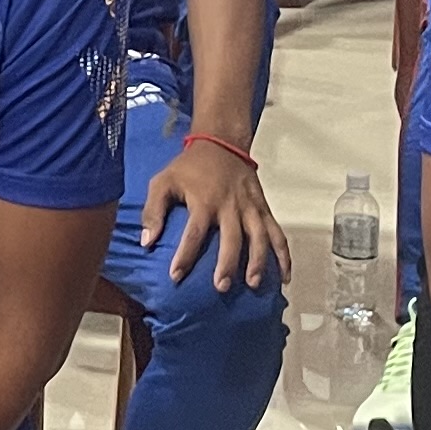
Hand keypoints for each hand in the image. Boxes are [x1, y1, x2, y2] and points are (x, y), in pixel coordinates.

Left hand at [141, 141, 290, 289]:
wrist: (222, 143)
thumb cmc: (189, 167)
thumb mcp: (163, 181)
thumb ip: (152, 210)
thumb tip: (146, 242)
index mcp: (204, 201)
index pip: (194, 233)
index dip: (185, 256)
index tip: (176, 276)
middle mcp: (230, 205)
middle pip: (231, 238)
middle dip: (228, 264)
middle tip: (221, 287)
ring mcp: (250, 207)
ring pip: (259, 236)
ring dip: (258, 261)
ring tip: (252, 284)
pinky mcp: (263, 208)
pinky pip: (277, 233)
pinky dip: (284, 255)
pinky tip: (284, 277)